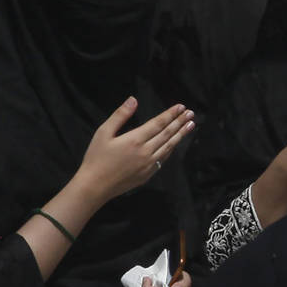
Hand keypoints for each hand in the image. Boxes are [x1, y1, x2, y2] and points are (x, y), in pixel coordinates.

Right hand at [76, 97, 194, 203]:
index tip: (181, 107)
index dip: (170, 114)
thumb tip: (133, 100)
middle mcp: (145, 152)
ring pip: (168, 147)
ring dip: (180, 135)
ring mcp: (148, 165)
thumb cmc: (96, 158)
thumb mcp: (103, 132)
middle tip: (191, 113)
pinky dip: (171, 149)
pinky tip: (175, 143)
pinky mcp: (147, 174)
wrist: (95, 186)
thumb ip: (120, 115)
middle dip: (180, 122)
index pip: (158, 123)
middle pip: (167, 134)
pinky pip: (163, 159)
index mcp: (135, 140)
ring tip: (190, 126)